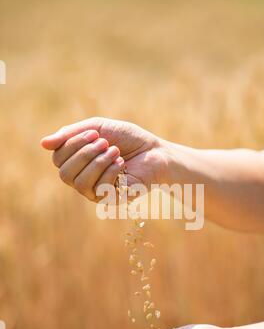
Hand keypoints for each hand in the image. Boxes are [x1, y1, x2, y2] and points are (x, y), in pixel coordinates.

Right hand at [41, 117, 167, 200]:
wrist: (155, 151)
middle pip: (64, 173)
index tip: (94, 134)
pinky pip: (99, 189)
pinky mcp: (110, 200)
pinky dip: (111, 172)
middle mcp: (81, 179)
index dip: (72, 145)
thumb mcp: (98, 127)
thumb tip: (42, 143)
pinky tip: (122, 164)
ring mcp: (95, 192)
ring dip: (98, 162)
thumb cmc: (127, 139)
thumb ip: (71, 134)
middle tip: (105, 143)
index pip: (58, 158)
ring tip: (115, 151)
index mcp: (76, 161)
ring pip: (80, 183)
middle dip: (84, 154)